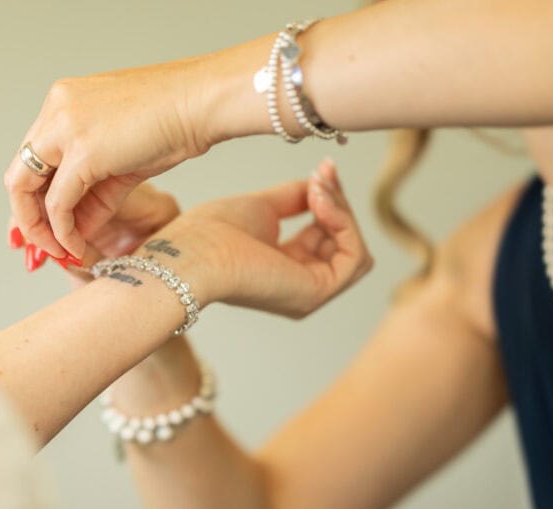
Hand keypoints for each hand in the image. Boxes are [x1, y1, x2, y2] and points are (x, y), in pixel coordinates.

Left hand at [3, 58, 209, 260]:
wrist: (204, 102)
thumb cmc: (177, 122)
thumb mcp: (122, 159)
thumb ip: (93, 190)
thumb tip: (74, 228)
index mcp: (64, 102)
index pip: (32, 158)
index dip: (33, 198)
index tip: (44, 228)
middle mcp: (56, 110)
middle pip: (20, 173)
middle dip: (28, 217)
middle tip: (43, 248)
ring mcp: (65, 128)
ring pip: (25, 188)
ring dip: (40, 229)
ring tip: (60, 253)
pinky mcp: (81, 152)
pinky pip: (58, 203)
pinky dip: (62, 231)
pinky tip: (75, 247)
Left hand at [148, 160, 371, 319]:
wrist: (197, 251)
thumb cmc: (213, 233)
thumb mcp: (265, 207)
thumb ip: (298, 197)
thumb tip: (324, 180)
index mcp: (284, 270)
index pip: (325, 237)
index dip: (328, 202)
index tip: (322, 170)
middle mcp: (300, 287)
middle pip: (343, 243)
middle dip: (337, 202)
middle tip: (322, 174)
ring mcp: (311, 294)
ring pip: (353, 250)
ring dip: (342, 212)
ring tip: (318, 189)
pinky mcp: (318, 293)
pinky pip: (355, 256)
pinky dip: (344, 224)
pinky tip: (320, 203)